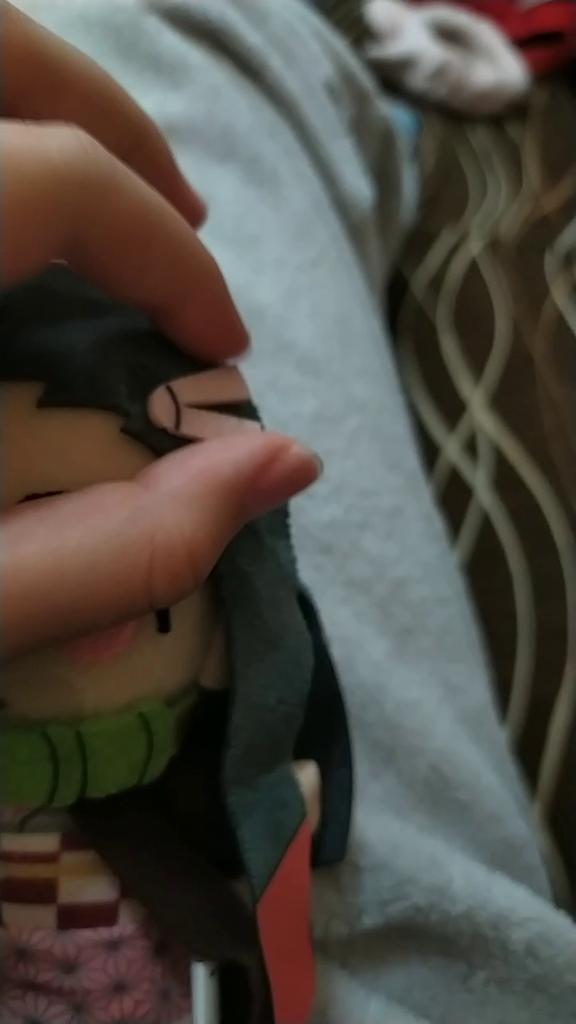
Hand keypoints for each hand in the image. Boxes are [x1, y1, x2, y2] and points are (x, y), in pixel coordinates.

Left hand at [1, 3, 319, 657]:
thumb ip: (122, 553)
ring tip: (122, 200)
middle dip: (114, 120)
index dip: (165, 259)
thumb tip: (284, 466)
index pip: (56, 184)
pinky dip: (1, 143)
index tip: (220, 342)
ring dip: (53, 104)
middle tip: (186, 218)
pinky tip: (29, 226)